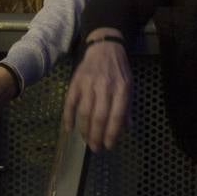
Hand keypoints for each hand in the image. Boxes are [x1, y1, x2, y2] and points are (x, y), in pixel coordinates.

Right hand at [63, 36, 131, 151]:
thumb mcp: (129, 86)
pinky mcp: (76, 82)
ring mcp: (89, 84)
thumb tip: (127, 129)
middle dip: (97, 136)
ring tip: (86, 140)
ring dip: (84, 130)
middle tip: (96, 148)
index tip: (109, 145)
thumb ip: (127, 107)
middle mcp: (105, 87)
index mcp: (121, 89)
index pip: (117, 116)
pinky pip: (70, 103)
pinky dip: (68, 117)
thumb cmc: (118, 70)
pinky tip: (68, 129)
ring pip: (85, 112)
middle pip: (99, 117)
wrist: (105, 47)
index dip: (112, 133)